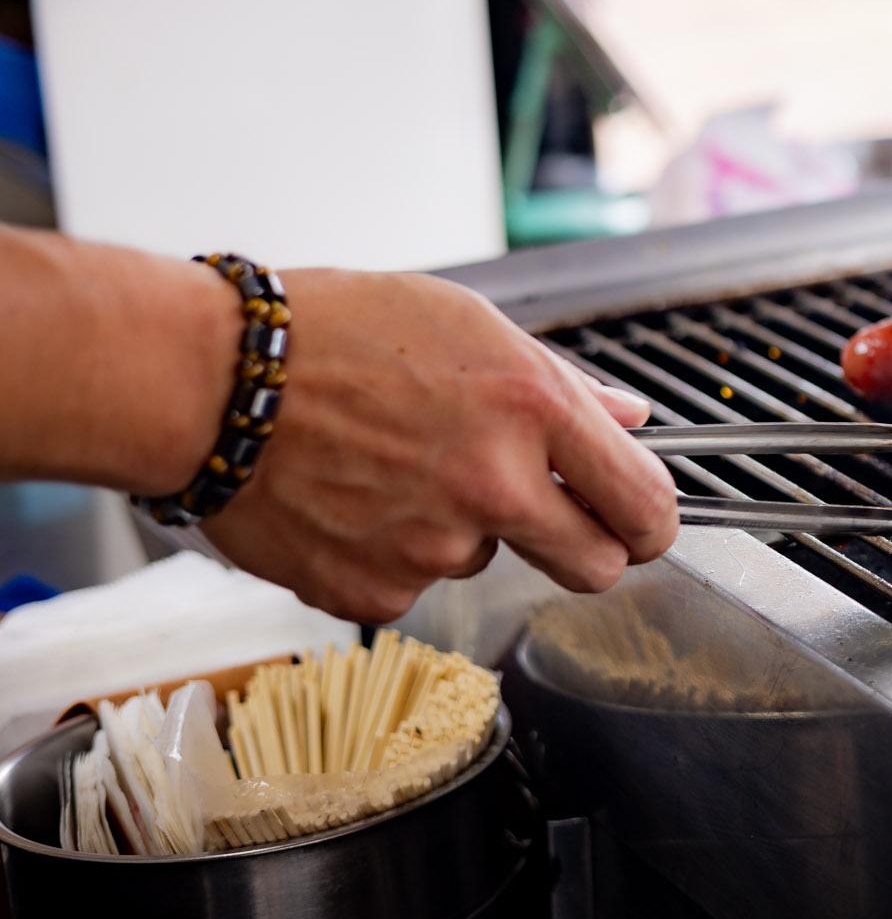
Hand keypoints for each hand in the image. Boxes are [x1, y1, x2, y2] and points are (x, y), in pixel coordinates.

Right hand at [202, 269, 678, 622]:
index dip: (653, 519)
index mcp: (532, 409)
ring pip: (490, 563)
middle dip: (591, 549)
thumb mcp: (469, 326)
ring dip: (465, 531)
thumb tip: (628, 420)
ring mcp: (433, 548)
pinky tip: (356, 501)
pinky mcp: (373, 592)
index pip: (646, 503)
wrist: (211, 380)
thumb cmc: (334, 335)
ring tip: (399, 468)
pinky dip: (393, 556)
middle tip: (555, 519)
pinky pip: (413, 588)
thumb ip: (563, 386)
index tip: (643, 519)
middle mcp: (494, 486)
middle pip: (598, 567)